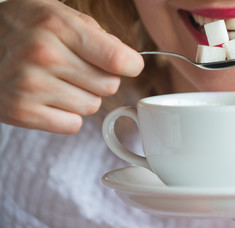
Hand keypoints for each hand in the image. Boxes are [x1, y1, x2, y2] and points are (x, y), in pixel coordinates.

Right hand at [0, 0, 143, 133]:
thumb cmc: (23, 27)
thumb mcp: (57, 14)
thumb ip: (96, 34)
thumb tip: (127, 61)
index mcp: (56, 26)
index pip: (117, 59)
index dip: (132, 65)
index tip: (130, 65)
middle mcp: (43, 56)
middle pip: (109, 87)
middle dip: (103, 79)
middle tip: (81, 70)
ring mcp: (30, 86)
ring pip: (92, 107)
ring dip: (84, 97)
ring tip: (60, 82)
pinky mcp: (21, 112)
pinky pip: (72, 124)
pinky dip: (67, 115)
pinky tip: (50, 98)